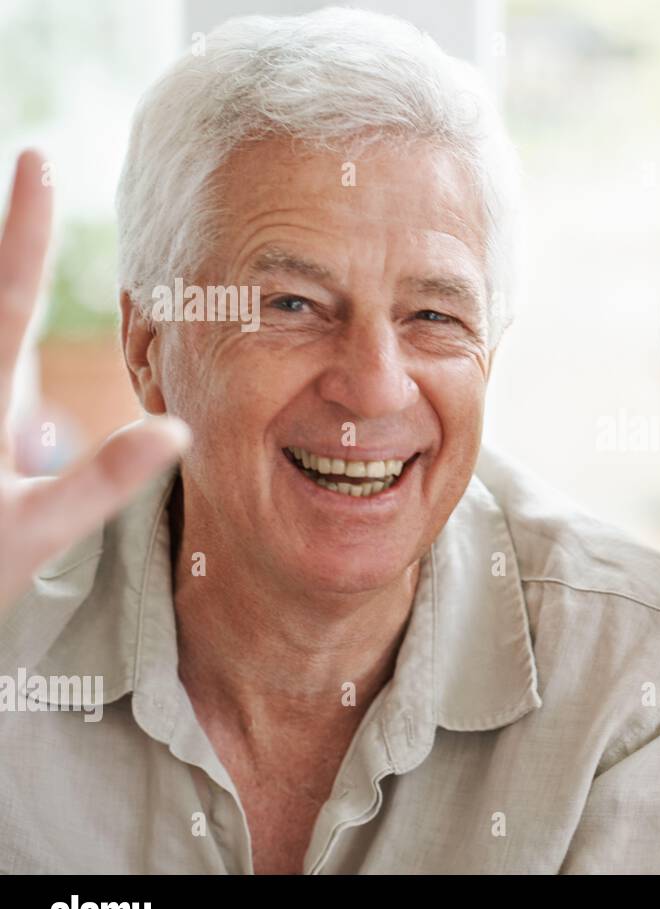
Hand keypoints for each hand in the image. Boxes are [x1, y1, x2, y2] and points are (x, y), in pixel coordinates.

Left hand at [0, 150, 189, 611]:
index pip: (11, 297)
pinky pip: (0, 366)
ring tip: (24, 227)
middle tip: (30, 165)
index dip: (27, 228)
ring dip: (11, 281)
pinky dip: (11, 324)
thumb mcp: (38, 532)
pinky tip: (19, 332)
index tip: (36, 158)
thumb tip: (175, 430)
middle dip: (12, 235)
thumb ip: (104, 480)